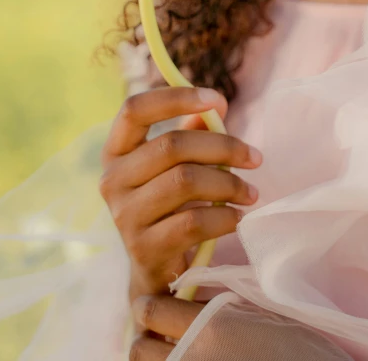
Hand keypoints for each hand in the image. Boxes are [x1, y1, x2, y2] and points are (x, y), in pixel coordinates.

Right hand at [98, 85, 262, 302]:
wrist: (156, 269)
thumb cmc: (170, 203)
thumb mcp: (176, 164)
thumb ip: (192, 132)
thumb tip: (216, 105)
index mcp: (116, 151)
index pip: (135, 109)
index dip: (175, 98)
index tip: (216, 99)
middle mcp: (112, 180)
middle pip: (172, 145)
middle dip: (223, 147)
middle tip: (255, 157)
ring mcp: (124, 215)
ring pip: (185, 181)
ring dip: (229, 184)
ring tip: (251, 192)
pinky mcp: (144, 248)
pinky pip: (194, 222)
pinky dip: (224, 217)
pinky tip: (237, 217)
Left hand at [129, 295, 355, 360]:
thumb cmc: (295, 346)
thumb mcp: (260, 312)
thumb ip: (224, 298)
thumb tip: (194, 285)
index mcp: (211, 327)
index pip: (152, 310)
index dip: (149, 304)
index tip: (155, 302)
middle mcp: (194, 358)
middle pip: (140, 346)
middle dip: (147, 335)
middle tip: (158, 330)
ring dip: (153, 357)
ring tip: (168, 351)